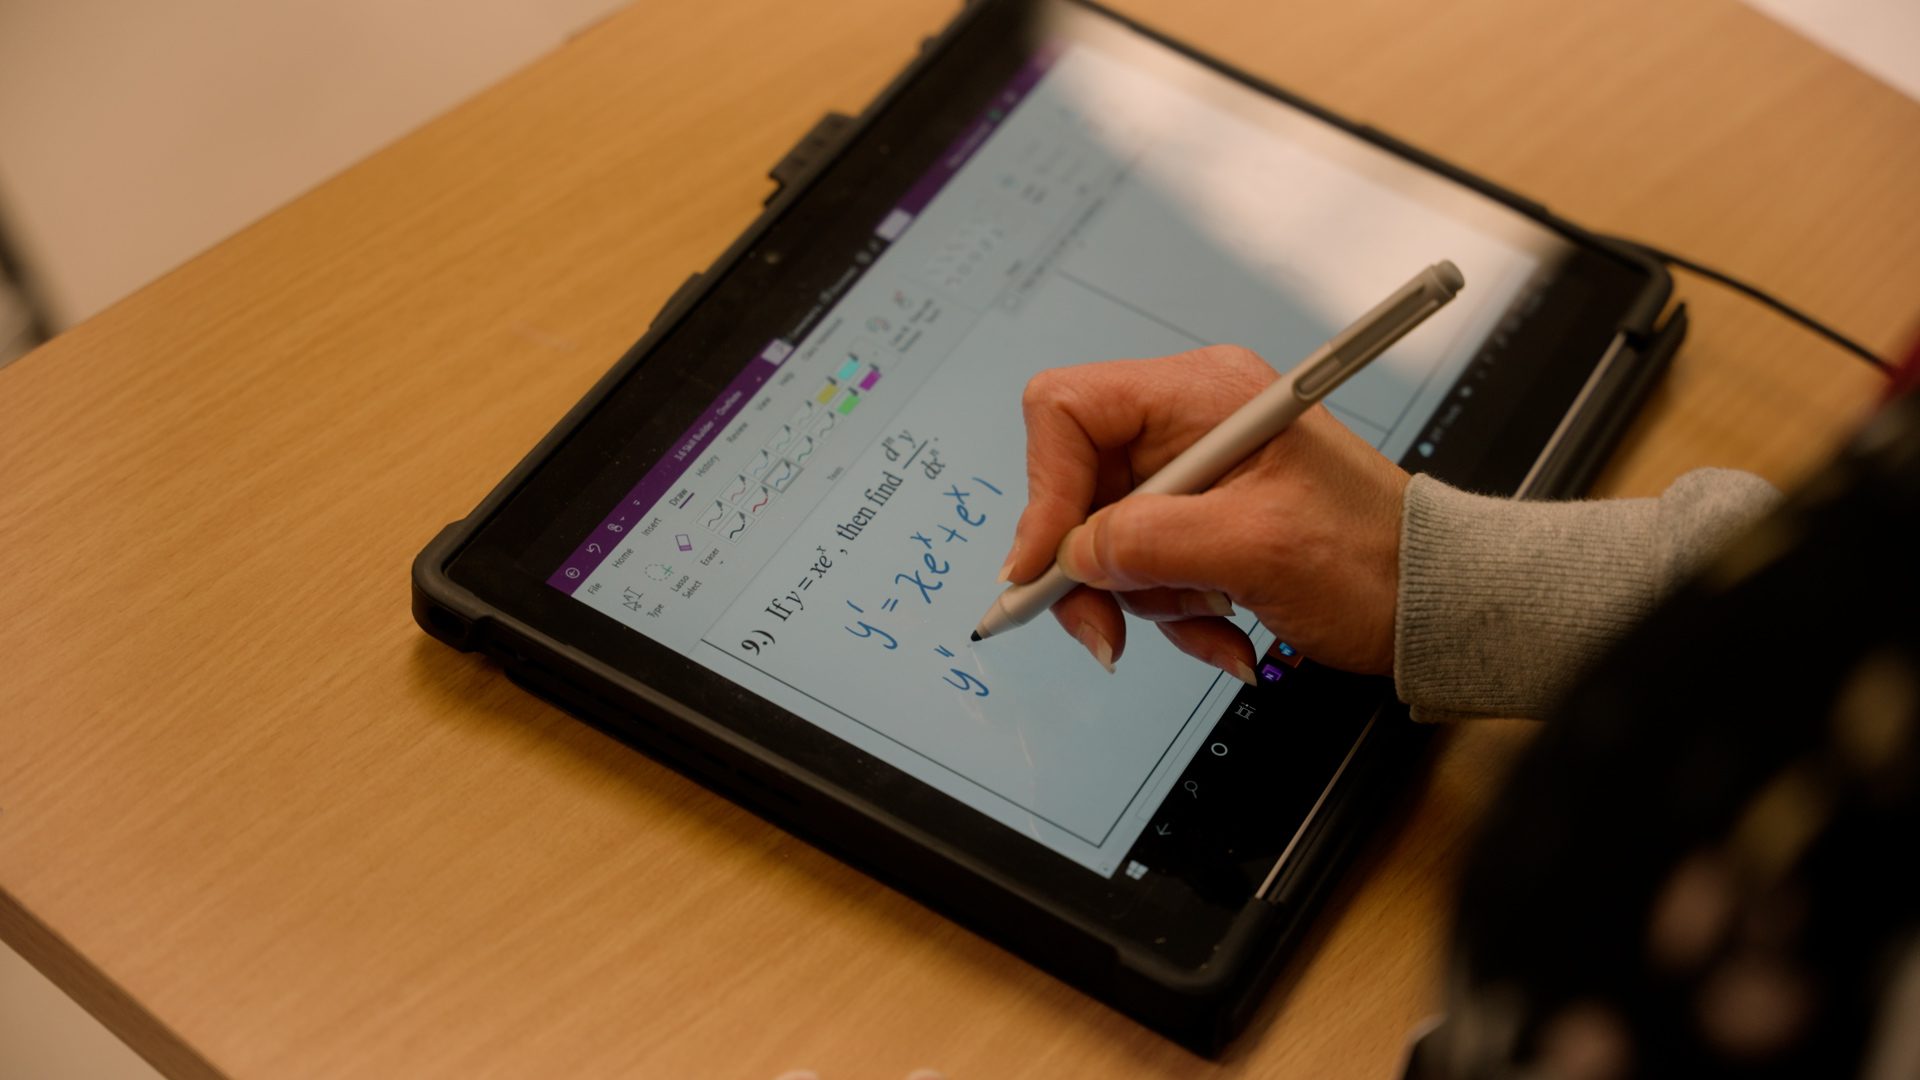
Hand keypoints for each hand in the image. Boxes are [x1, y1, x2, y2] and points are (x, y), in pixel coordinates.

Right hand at [1003, 346, 1408, 679]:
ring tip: (1212, 622)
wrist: (1430, 602)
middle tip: (1105, 633)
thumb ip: (1148, 544)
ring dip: (1145, 600)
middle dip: (1092, 569)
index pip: (1069, 411)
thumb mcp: (1255, 550)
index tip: (1046, 566)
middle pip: (1077, 488)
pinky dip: (1173, 610)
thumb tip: (1070, 557)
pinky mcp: (1199, 520)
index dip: (1045, 489)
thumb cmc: (1373, 558)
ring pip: (1106, 540)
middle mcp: (1187, 423)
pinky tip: (1224, 629)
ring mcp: (1192, 474)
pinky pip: (1144, 568)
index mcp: (1201, 394)